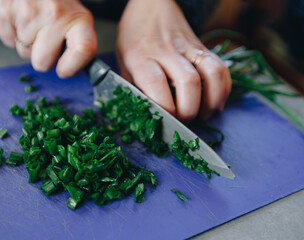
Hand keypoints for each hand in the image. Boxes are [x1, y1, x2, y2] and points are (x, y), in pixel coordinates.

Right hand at [0, 0, 96, 76]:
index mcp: (78, 19)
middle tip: (45, 39)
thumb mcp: (76, 18)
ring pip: (23, 53)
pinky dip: (13, 33)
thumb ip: (77, 45)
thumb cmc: (57, 1)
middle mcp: (54, 15)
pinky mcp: (5, 10)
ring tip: (34, 23)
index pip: (83, 50)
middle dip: (42, 56)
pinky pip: (8, 41)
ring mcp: (28, 13)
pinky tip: (21, 19)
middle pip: (42, 63)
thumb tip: (70, 70)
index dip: (71, 67)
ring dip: (27, 43)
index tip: (63, 69)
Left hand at [116, 0, 231, 121]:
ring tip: (203, 114)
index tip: (166, 120)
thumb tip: (144, 113)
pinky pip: (221, 68)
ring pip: (211, 74)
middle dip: (189, 110)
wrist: (151, 5)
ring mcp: (188, 47)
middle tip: (183, 120)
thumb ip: (132, 87)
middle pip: (188, 83)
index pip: (156, 85)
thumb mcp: (122, 62)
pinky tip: (215, 101)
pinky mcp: (203, 47)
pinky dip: (223, 89)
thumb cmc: (134, 37)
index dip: (165, 108)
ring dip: (211, 101)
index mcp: (141, 56)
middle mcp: (167, 51)